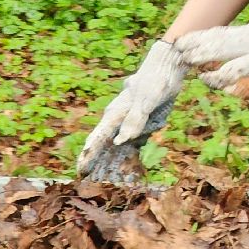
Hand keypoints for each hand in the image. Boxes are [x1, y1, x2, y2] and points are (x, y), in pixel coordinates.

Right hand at [76, 40, 184, 178]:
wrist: (168, 67)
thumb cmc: (155, 81)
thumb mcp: (146, 100)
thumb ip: (134, 120)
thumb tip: (119, 142)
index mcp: (115, 113)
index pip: (97, 138)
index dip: (88, 155)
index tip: (80, 171)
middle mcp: (118, 117)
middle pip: (105, 144)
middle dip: (98, 162)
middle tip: (91, 181)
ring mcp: (129, 119)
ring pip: (117, 144)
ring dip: (113, 160)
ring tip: (108, 179)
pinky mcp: (141, 121)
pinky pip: (133, 141)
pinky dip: (130, 153)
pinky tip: (130, 167)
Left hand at [173, 0, 248, 95]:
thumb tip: (224, 46)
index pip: (221, 34)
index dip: (200, 39)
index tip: (179, 43)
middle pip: (224, 46)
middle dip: (201, 53)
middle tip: (181, 57)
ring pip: (240, 66)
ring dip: (220, 74)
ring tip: (206, 79)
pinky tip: (237, 92)